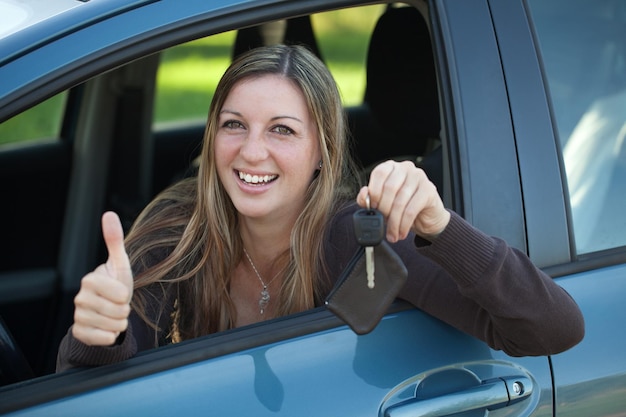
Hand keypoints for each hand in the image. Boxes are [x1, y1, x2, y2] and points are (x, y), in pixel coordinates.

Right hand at [72, 212, 133, 345]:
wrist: (106, 309)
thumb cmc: (115, 284)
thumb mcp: (119, 263)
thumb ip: (114, 240)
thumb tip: (108, 214)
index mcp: (90, 280)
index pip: (120, 295)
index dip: (126, 296)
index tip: (120, 292)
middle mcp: (80, 298)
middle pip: (118, 311)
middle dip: (124, 310)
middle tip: (117, 305)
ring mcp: (78, 316)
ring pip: (113, 325)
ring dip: (119, 322)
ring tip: (113, 315)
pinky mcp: (79, 333)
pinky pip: (105, 338)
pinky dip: (111, 336)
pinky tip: (106, 328)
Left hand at [357, 160, 449, 241]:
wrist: (427, 217)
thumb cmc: (403, 206)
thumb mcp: (382, 203)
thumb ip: (368, 199)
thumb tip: (364, 194)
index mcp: (391, 167)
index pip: (379, 173)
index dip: (374, 192)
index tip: (372, 207)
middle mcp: (406, 168)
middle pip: (390, 188)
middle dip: (384, 209)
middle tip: (383, 222)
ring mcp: (419, 177)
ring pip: (400, 201)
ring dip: (394, 222)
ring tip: (392, 233)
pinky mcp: (429, 190)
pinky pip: (412, 209)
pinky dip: (404, 224)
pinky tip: (401, 232)